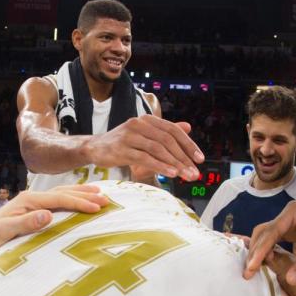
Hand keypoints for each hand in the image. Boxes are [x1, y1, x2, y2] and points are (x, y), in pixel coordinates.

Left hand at [0, 185, 108, 254]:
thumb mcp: (6, 232)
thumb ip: (26, 223)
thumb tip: (48, 215)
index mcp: (28, 201)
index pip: (59, 199)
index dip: (79, 202)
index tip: (97, 207)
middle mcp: (31, 198)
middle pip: (63, 192)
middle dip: (85, 195)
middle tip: (106, 199)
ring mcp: (33, 202)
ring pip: (62, 193)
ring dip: (81, 193)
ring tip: (99, 192)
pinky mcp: (34, 209)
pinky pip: (58, 201)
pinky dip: (72, 198)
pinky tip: (79, 200)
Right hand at [85, 115, 204, 179]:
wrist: (95, 148)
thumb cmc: (123, 143)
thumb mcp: (145, 135)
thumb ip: (165, 132)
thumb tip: (188, 126)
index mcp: (148, 119)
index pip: (173, 130)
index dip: (188, 144)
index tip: (200, 159)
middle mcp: (139, 124)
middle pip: (167, 140)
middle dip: (183, 158)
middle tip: (194, 173)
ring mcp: (129, 135)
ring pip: (157, 149)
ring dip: (174, 163)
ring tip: (185, 175)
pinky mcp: (121, 149)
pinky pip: (144, 158)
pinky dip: (159, 166)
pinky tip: (170, 174)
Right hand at [244, 202, 295, 283]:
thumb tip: (289, 280)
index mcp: (294, 211)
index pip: (271, 232)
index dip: (259, 251)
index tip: (251, 268)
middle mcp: (287, 214)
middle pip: (262, 233)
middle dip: (254, 252)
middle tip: (247, 274)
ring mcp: (288, 222)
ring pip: (265, 237)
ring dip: (258, 253)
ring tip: (251, 272)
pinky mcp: (291, 231)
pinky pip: (273, 241)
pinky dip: (266, 253)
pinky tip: (262, 266)